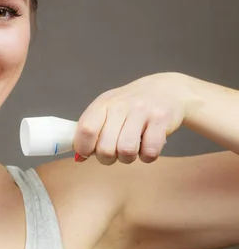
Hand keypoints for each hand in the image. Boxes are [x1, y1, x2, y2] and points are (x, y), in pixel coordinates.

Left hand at [73, 72, 189, 164]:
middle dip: (107, 158)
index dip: (84, 147)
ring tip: (131, 150)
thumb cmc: (132, 106)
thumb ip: (93, 131)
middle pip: (105, 148)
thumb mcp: (108, 110)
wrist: (169, 90)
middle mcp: (121, 106)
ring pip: (126, 151)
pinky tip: (147, 146)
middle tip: (113, 152)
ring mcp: (142, 112)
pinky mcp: (162, 120)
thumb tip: (79, 156)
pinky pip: (149, 152)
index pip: (86, 129)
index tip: (88, 152)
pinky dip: (147, 156)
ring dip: (127, 158)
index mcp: (103, 103)